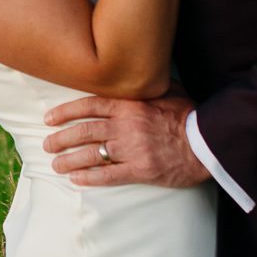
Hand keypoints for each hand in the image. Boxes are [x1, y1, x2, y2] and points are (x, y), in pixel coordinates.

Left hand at [42, 93, 210, 187]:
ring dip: (70, 160)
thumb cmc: (190, 114)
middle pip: (84, 131)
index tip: (48, 118)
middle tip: (47, 145)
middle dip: (61, 138)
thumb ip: (146, 86)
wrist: (209, 142)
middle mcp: (126, 126)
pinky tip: (77, 181)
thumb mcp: (167, 90)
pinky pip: (108, 175)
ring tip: (56, 165)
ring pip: (92, 154)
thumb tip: (133, 75)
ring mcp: (132, 149)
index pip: (89, 105)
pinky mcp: (140, 170)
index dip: (65, 112)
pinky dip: (89, 178)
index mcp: (130, 104)